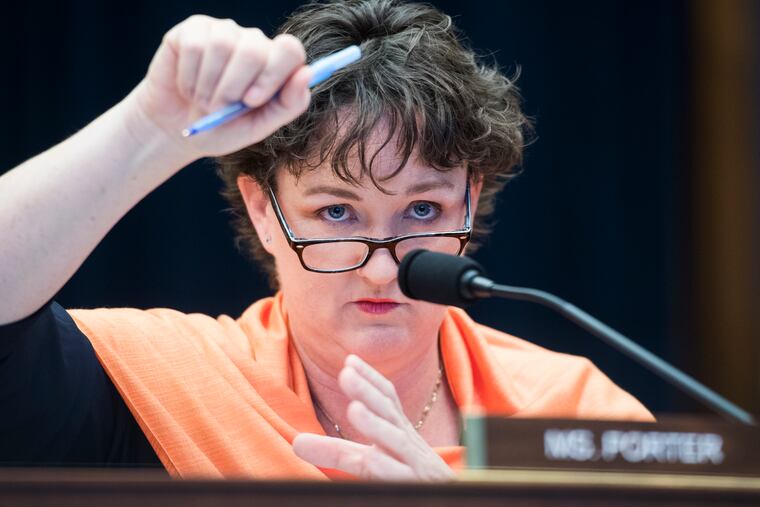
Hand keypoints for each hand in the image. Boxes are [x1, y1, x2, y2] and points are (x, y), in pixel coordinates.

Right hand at [129, 15, 311, 159]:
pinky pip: (195, 46)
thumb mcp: (259, 127)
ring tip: (202, 100)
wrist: (178, 129)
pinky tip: (186, 87)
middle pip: (254, 50)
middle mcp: (253, 42)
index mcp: (276, 64)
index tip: (251, 101)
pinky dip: (188, 76)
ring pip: (222, 46)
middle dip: (232, 89)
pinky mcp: (194, 29)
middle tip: (219, 108)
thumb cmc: (223, 127)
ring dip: (207, 86)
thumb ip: (289, 104)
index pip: (290, 50)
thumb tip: (306, 74)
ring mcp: (224, 32)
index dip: (272, 75)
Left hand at [293, 355, 455, 481]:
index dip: (370, 379)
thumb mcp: (373, 460)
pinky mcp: (417, 487)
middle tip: (346, 373)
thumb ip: (338, 451)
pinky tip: (371, 459)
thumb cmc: (408, 475)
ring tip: (355, 409)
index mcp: (399, 430)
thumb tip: (295, 442)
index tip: (349, 360)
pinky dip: (387, 466)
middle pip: (389, 413)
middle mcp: (408, 442)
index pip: (387, 399)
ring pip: (395, 442)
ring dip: (376, 424)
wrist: (449, 498)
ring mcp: (414, 465)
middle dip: (368, 392)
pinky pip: (401, 477)